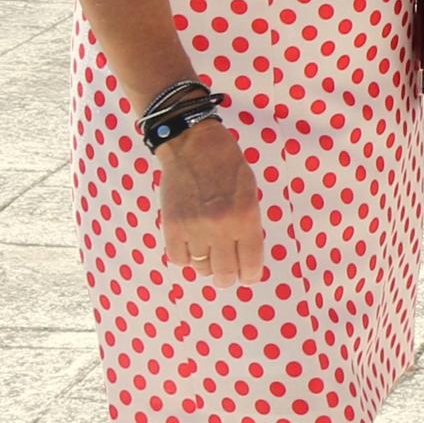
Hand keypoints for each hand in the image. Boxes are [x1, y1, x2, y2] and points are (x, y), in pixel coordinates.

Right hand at [154, 122, 268, 283]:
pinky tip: (190, 245)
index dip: (250, 275)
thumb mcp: (250, 192)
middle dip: (227, 277)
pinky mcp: (172, 226)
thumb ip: (249, 225)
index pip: (251, 264)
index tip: (248, 276)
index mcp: (246, 218)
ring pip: (201, 268)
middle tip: (226, 273)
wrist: (193, 145)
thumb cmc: (227, 165)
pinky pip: (179, 259)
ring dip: (206, 264)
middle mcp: (221, 227)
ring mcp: (194, 228)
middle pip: (224, 273)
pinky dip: (185, 257)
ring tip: (208, 251)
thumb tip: (246, 259)